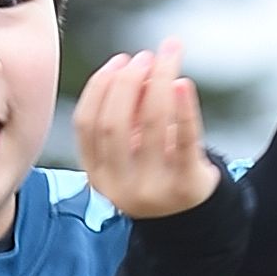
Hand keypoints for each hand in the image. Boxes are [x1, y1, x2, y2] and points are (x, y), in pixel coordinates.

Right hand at [74, 39, 219, 217]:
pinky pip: (186, 141)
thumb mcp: (127, 154)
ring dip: (159, 81)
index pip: (86, 124)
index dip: (100, 86)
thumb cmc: (155, 172)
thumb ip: (122, 116)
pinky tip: (184, 83)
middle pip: (113, 123)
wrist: (190, 218)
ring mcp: (153, 190)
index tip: (119, 60)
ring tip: (168, 57)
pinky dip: (185, 109)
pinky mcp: (186, 186)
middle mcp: (119, 187)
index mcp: (97, 176)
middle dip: (127, 82)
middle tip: (145, 57)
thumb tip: (134, 67)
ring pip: (151, 124)